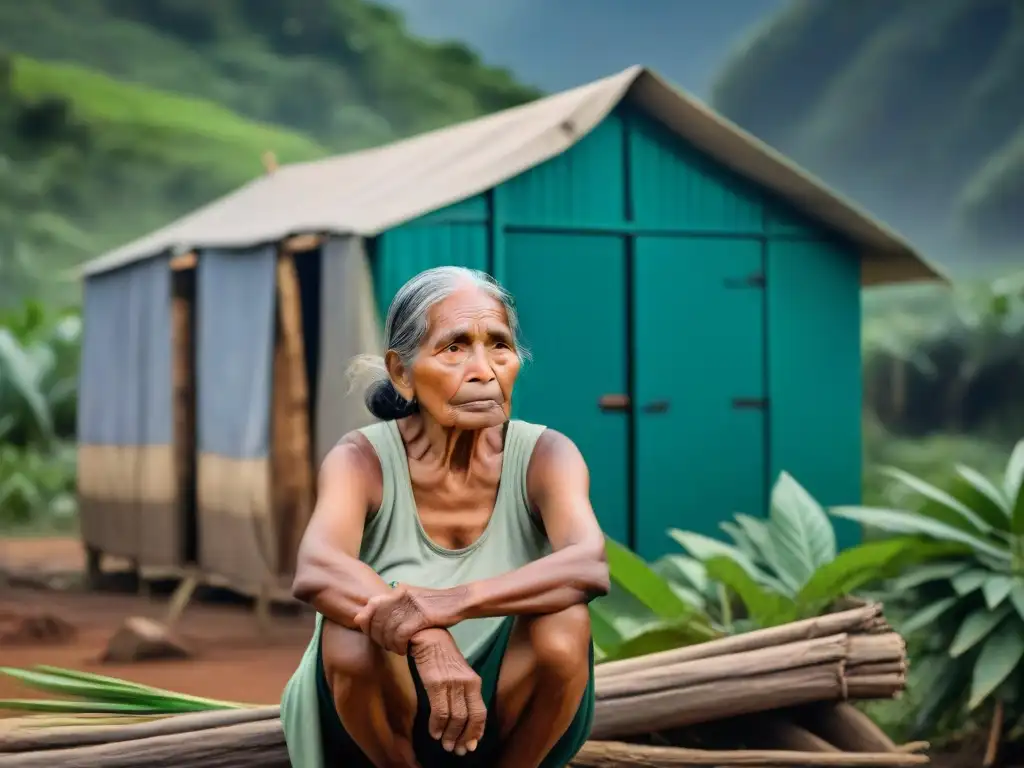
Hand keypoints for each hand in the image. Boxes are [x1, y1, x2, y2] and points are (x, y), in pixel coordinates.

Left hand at [354, 584, 465, 654]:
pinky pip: (401, 635)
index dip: (366, 622)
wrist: (458, 601)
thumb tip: (368, 615)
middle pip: (378, 620)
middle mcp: (401, 595)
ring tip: (397, 649)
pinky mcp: (420, 616)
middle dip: (378, 637)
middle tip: (386, 646)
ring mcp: (410, 605)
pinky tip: (405, 650)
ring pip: (388, 629)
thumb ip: (393, 606)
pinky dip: (400, 645)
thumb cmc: (433, 604)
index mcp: (398, 590)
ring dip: (390, 644)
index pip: (371, 605)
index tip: (370, 634)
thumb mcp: (411, 599)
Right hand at [409, 629, 485, 755]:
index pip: (481, 713)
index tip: (471, 746)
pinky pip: (439, 712)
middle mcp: (467, 683)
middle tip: (456, 750)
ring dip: (449, 736)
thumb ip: (463, 693)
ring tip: (445, 745)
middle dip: (463, 738)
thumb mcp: (459, 673)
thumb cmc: (442, 656)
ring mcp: (452, 683)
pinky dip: (437, 726)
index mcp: (475, 681)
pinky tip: (434, 733)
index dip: (476, 732)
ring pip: (455, 718)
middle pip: (470, 719)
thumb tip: (464, 719)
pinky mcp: (435, 683)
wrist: (428, 636)